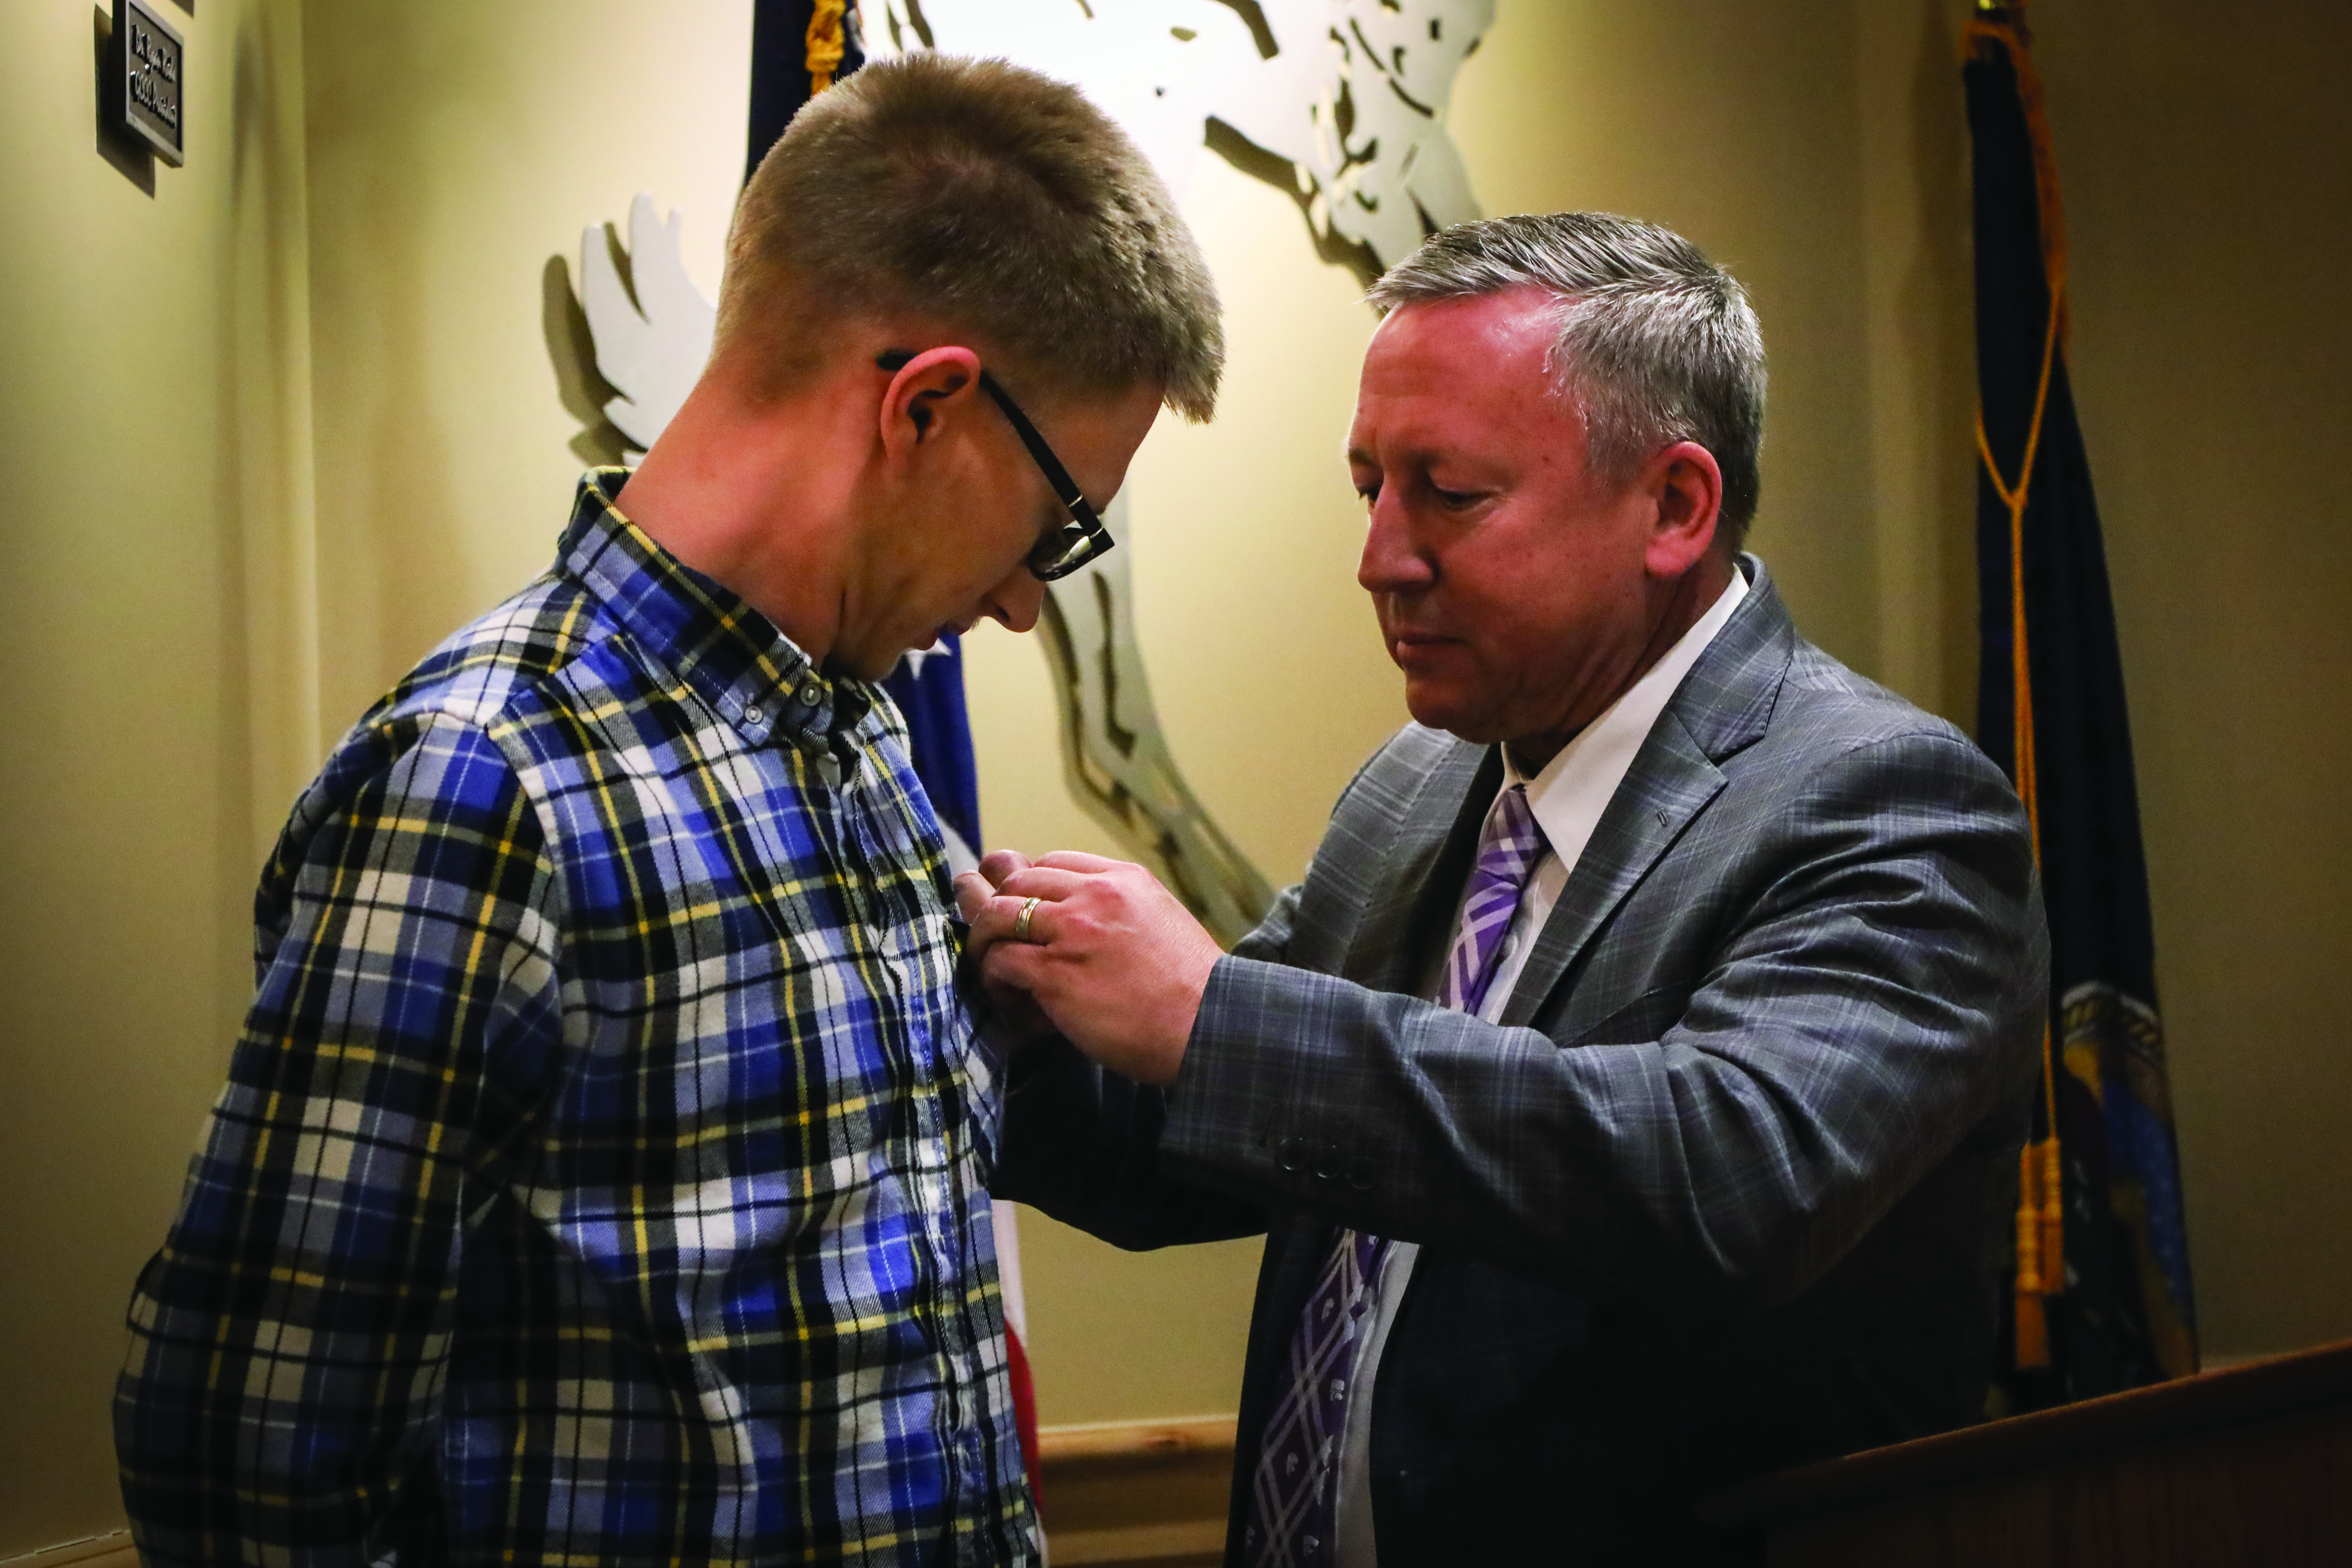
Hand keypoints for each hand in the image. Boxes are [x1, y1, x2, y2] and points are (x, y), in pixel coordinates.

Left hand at [963, 851, 1222, 1086]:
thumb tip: (1078, 923)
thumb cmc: (1191, 989)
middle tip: (991, 938)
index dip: (1029, 887)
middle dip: (995, 907)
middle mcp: (1095, 896)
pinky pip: (1001, 962)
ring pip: (997, 916)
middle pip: (1017, 882)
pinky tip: (1008, 996)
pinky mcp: (1056, 974)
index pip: (1053, 864)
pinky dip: (994, 978)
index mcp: (1123, 880)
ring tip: (992, 967)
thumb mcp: (1160, 923)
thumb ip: (1118, 912)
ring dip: (985, 941)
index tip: (1025, 914)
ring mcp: (1073, 932)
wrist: (1211, 1026)